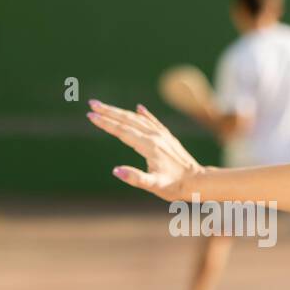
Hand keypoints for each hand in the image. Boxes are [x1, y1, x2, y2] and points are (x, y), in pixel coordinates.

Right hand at [87, 100, 203, 201]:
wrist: (198, 181)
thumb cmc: (175, 186)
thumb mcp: (154, 186)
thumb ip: (135, 178)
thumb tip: (116, 171)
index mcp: (149, 146)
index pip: (122, 131)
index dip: (105, 123)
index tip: (90, 116)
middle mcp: (155, 136)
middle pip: (127, 120)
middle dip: (108, 111)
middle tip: (92, 103)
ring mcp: (162, 135)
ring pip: (138, 119)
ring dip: (120, 112)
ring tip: (105, 107)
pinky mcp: (167, 137)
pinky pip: (153, 121)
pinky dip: (143, 114)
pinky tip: (139, 108)